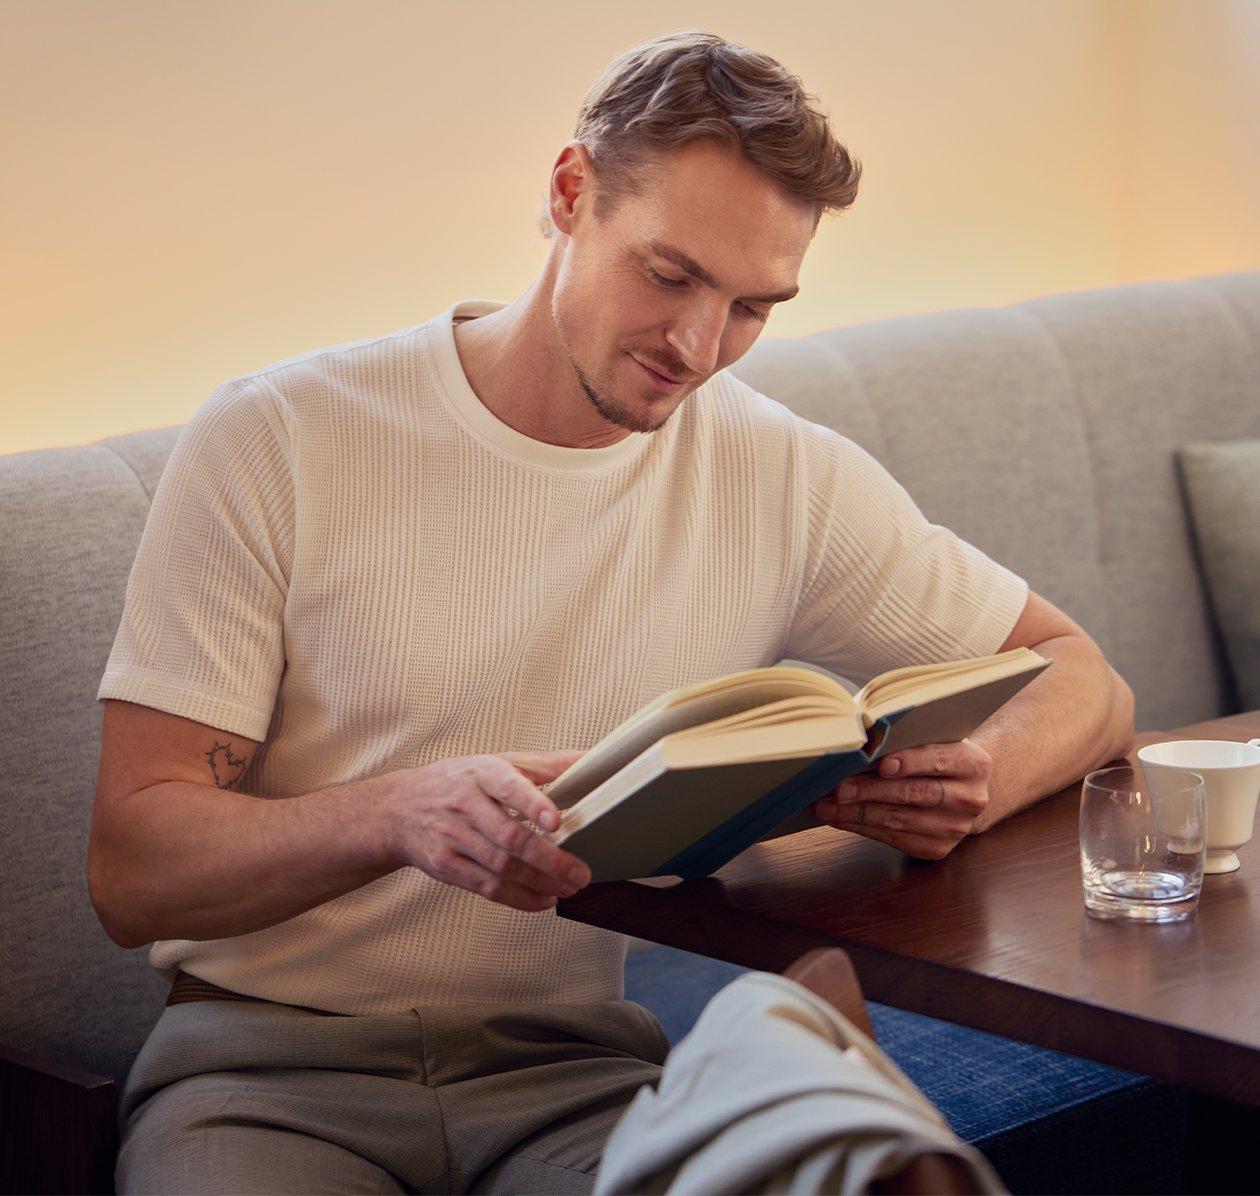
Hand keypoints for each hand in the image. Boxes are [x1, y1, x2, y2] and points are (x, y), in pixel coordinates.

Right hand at [384, 749, 591, 911]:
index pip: (509, 786)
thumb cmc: (458, 782)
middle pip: (509, 837)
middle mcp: (465, 805)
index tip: (556, 820)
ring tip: (569, 887)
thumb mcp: (497, 762)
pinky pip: (486, 887)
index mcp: (482, 774)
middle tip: (580, 872)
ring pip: (500, 867)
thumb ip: (545, 764)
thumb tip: (591, 759)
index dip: (534, 803)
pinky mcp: (446, 867)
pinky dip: (519, 897)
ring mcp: (453, 838)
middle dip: (549, 859)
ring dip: (540, 882)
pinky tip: (544, 898)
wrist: (399, 808)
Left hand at [812, 739, 991, 859]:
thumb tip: (858, 743)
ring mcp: (955, 828)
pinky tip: (839, 818)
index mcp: (974, 764)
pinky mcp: (937, 848)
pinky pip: (893, 838)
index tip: (881, 763)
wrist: (962, 790)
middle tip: (838, 787)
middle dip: (872, 790)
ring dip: (858, 812)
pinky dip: (862, 827)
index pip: (939, 760)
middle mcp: (971, 799)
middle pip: (915, 793)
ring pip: (900, 819)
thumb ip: (906, 739)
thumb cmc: (935, 756)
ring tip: (827, 805)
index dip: (910, 762)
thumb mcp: (932, 739)